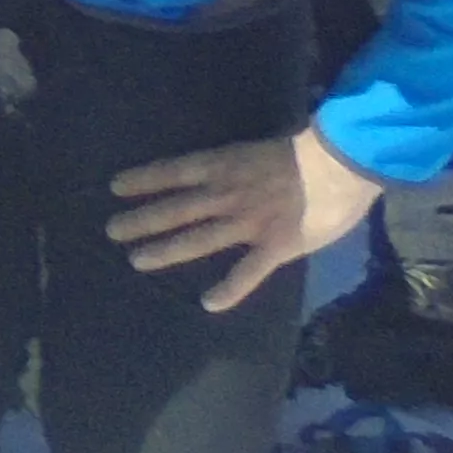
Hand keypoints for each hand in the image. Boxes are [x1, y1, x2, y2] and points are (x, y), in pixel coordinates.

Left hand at [108, 125, 382, 310]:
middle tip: (111, 230)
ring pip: (197, 239)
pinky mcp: (275, 246)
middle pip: (175, 208)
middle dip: (141, 219)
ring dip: (165, 250)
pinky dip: (229, 290)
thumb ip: (243, 165)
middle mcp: (227, 195)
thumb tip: (233, 171)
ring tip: (135, 260)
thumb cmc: (308, 149)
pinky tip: (209, 304)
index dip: (143, 179)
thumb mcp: (261, 148)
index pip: (173, 171)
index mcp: (225, 166)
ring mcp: (248, 223)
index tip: (115, 187)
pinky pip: (247, 273)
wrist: (341, 163)